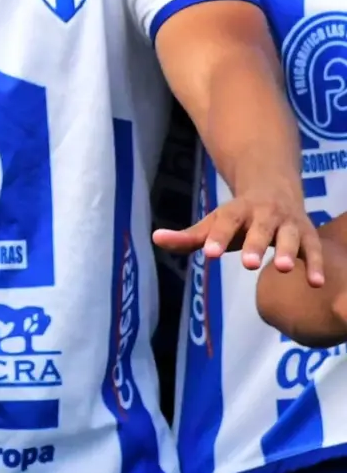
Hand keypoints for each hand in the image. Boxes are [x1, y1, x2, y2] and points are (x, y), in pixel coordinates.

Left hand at [156, 192, 325, 282]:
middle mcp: (263, 214)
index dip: (217, 237)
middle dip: (254, 244)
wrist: (275, 189)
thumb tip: (156, 239)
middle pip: (259, 229)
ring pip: (290, 236)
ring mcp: (288, 224)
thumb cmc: (239, 217)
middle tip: (248, 264)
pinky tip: (316, 284)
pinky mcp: (308, 235)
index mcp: (236, 211)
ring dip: (288, 250)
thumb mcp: (214, 223)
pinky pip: (314, 250)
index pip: (225, 222)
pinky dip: (316, 265)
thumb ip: (188, 237)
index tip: (209, 254)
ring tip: (284, 268)